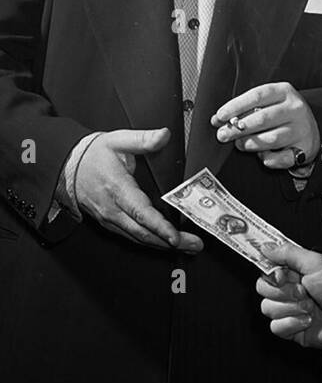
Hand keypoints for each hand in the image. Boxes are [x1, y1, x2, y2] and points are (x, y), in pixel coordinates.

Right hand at [74, 128, 203, 250]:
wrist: (67, 165)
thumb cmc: (93, 154)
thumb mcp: (118, 140)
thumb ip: (143, 139)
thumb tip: (164, 135)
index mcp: (117, 188)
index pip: (141, 213)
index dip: (159, 227)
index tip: (176, 237)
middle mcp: (112, 208)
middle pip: (143, 232)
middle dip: (170, 243)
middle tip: (194, 246)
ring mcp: (109, 219)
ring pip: (138, 238)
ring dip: (163, 245)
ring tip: (187, 247)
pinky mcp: (109, 223)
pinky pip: (131, 237)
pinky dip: (150, 242)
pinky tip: (166, 244)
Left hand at [211, 82, 320, 169]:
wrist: (311, 128)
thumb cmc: (281, 115)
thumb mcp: (267, 103)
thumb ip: (245, 109)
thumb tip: (218, 120)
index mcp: (284, 91)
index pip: (257, 96)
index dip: (236, 106)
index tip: (220, 116)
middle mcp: (295, 108)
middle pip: (263, 118)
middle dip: (238, 128)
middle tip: (223, 135)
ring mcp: (302, 128)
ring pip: (272, 139)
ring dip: (251, 143)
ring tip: (241, 145)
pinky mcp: (306, 147)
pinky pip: (283, 158)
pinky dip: (270, 160)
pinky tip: (263, 157)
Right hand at [256, 241, 321, 364]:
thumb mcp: (316, 263)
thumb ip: (289, 253)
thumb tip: (265, 246)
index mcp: (296, 271)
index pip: (267, 270)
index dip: (272, 274)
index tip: (283, 277)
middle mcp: (290, 289)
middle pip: (263, 289)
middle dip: (285, 292)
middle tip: (305, 292)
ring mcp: (290, 310)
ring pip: (268, 308)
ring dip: (292, 308)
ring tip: (312, 307)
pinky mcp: (291, 329)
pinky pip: (276, 327)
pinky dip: (292, 323)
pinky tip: (309, 321)